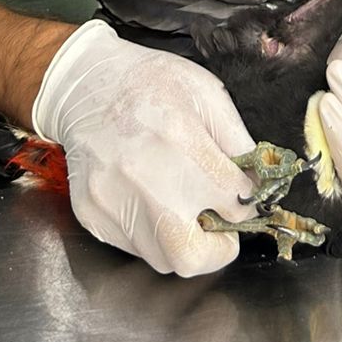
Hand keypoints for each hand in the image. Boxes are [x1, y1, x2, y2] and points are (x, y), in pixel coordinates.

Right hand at [32, 21, 255, 275]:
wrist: (85, 84)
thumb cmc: (149, 82)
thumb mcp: (206, 92)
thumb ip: (238, 140)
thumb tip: (256, 184)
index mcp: (180, 139)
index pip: (234, 201)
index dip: (244, 201)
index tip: (238, 195)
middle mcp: (144, 177)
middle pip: (192, 256)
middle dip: (217, 249)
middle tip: (219, 226)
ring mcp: (113, 200)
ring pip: (163, 258)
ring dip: (182, 240)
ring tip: (181, 206)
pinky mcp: (92, 213)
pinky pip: (132, 247)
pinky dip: (151, 234)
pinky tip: (150, 200)